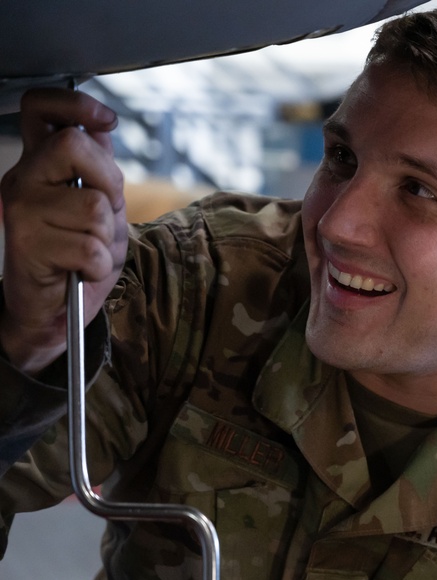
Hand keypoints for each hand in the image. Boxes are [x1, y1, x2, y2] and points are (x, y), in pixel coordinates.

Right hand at [0, 88, 126, 374]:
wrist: (55, 311)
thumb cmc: (79, 257)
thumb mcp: (100, 207)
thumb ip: (98, 170)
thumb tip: (100, 129)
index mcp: (39, 165)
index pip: (41, 108)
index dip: (76, 105)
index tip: (106, 119)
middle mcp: (22, 180)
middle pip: (74, 145)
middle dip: (109, 183)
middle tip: (102, 215)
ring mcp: (20, 210)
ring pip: (93, 205)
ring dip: (105, 236)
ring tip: (88, 249)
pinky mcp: (27, 244)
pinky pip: (90, 247)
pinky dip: (98, 265)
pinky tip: (82, 269)